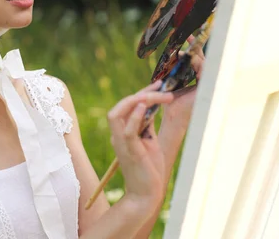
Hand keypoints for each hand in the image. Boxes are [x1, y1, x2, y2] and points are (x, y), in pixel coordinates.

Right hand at [107, 81, 174, 207]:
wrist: (147, 195)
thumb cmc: (149, 169)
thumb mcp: (149, 141)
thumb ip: (146, 124)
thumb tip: (152, 106)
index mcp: (122, 132)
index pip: (126, 105)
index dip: (142, 92)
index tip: (159, 84)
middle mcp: (118, 136)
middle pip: (120, 106)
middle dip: (141, 93)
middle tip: (161, 87)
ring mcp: (122, 144)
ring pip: (117, 114)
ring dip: (137, 101)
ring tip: (158, 95)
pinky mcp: (130, 152)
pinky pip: (127, 131)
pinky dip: (134, 117)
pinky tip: (144, 107)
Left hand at [161, 35, 205, 132]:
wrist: (172, 117)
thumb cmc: (171, 102)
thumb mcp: (172, 82)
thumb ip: (175, 71)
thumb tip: (176, 55)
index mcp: (199, 80)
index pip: (199, 60)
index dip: (195, 48)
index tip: (187, 38)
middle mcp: (206, 81)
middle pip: (204, 59)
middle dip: (197, 47)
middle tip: (188, 36)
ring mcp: (208, 85)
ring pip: (205, 63)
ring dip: (194, 54)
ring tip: (182, 51)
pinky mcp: (207, 88)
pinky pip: (205, 71)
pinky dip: (197, 62)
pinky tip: (187, 57)